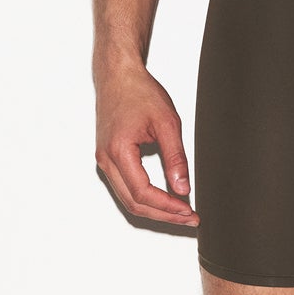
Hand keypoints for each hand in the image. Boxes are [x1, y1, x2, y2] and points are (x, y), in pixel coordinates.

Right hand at [95, 61, 197, 227]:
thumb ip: (176, 158)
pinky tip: (164, 199)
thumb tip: (183, 188)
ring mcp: (104, 160)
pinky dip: (144, 198)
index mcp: (118, 150)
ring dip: (154, 209)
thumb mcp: (167, 122)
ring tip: (180, 212)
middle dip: (164, 215)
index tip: (189, 211)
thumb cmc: (138, 92)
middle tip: (189, 218)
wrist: (118, 75)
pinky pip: (125, 187)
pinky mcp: (108, 157)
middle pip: (134, 203)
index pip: (143, 193)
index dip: (168, 207)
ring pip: (127, 198)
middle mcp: (106, 159)